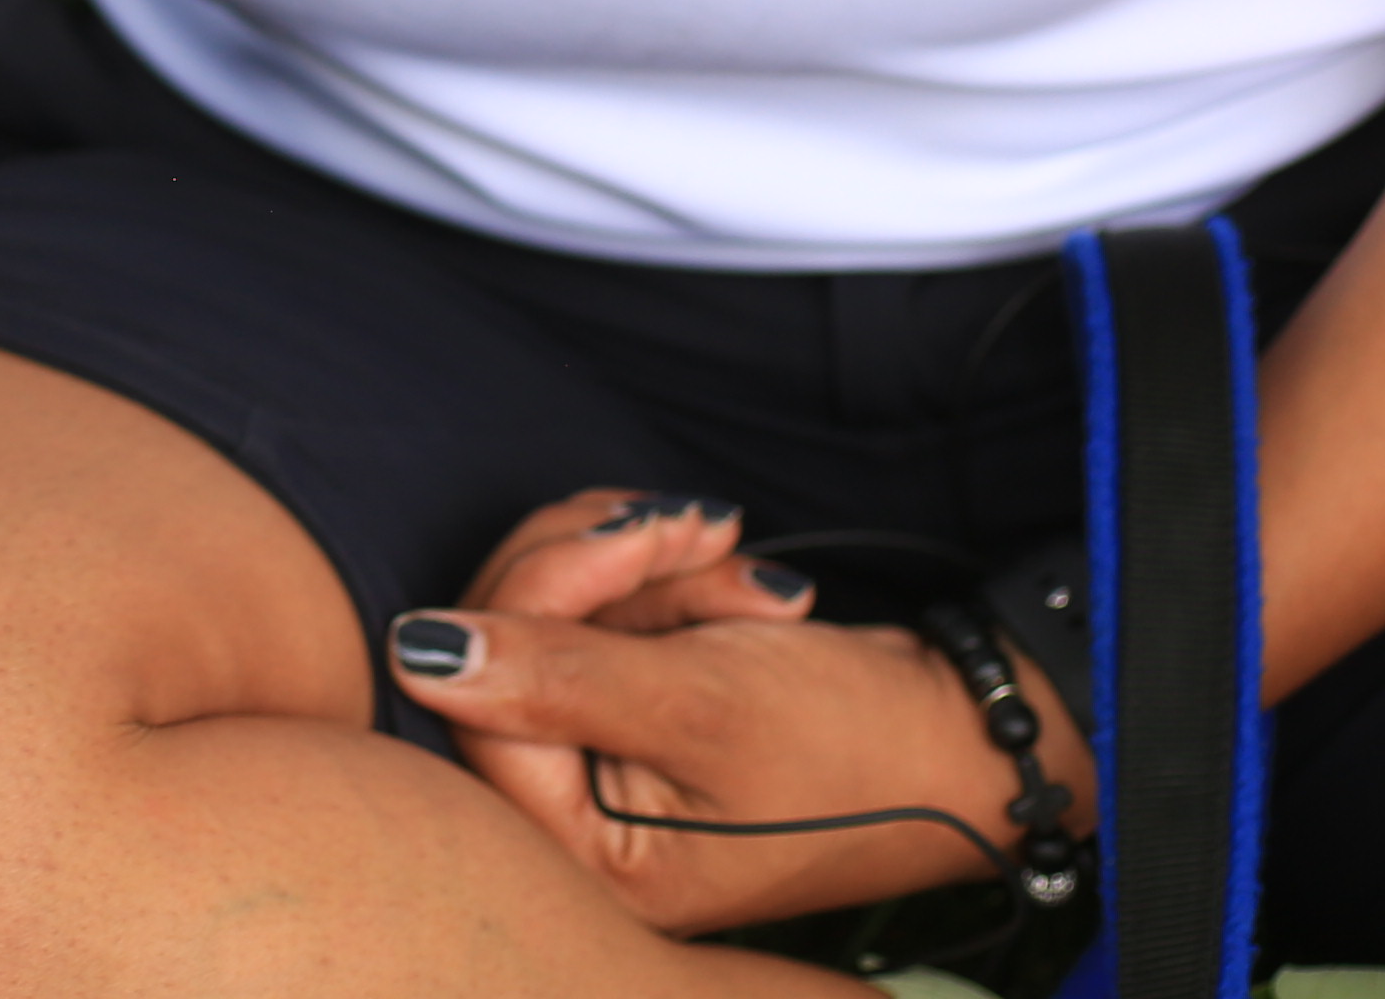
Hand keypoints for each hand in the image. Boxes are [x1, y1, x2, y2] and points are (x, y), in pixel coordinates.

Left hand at [385, 493, 1091, 936]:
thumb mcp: (701, 703)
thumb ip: (550, 676)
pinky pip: (607, 613)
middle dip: (603, 566)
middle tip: (695, 532)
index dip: (548, 591)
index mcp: (585, 853)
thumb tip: (413, 651)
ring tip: (737, 572)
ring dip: (650, 566)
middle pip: (507, 643)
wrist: (971, 732)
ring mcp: (609, 760)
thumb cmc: (855, 744)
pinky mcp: (642, 710)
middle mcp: (581, 818)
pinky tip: (740, 588)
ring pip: (558, 610)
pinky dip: (670, 582)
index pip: (486, 693)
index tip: (640, 540)